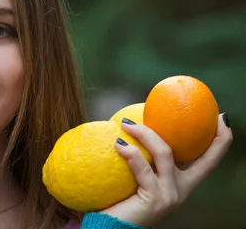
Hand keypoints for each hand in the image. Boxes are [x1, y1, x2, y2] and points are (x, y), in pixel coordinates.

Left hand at [100, 113, 231, 226]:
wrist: (112, 226)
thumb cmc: (123, 199)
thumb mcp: (140, 177)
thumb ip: (146, 159)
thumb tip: (133, 124)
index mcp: (182, 183)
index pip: (209, 161)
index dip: (220, 141)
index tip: (222, 120)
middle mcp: (182, 190)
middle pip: (205, 159)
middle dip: (214, 137)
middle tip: (211, 115)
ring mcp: (170, 195)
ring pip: (165, 153)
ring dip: (145, 133)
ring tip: (128, 125)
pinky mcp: (155, 198)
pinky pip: (142, 167)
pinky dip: (130, 152)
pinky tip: (118, 144)